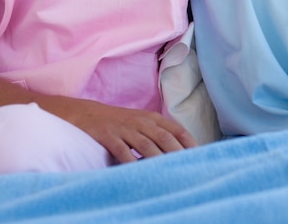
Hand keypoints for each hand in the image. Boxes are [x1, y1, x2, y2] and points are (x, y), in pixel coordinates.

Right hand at [74, 101, 197, 163]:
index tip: (201, 157)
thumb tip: (181, 153)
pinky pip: (121, 150)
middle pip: (164, 138)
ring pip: (146, 145)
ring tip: (169, 174)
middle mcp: (141, 121)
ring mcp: (124, 128)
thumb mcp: (141, 122)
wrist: (86, 113)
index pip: (176, 130)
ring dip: (158, 159)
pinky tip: (136, 172)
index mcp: (152, 118)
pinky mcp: (108, 135)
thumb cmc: (119, 122)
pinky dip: (130, 162)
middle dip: (178, 154)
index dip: (189, 143)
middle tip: (189, 169)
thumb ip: (159, 134)